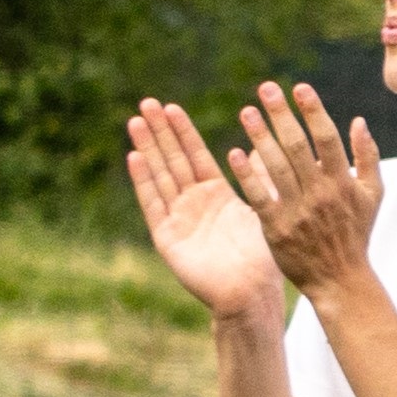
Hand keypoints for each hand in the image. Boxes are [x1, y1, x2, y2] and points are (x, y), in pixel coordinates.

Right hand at [122, 102, 276, 320]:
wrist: (253, 293)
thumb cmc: (262, 257)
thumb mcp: (262, 208)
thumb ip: (259, 178)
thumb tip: (261, 145)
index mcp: (216, 195)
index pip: (195, 156)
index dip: (183, 132)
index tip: (171, 106)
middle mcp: (193, 203)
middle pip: (173, 160)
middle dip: (160, 132)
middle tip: (146, 102)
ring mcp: (178, 219)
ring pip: (160, 176)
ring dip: (148, 149)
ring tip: (135, 121)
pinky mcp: (167, 237)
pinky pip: (153, 204)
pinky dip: (144, 181)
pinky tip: (134, 157)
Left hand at [224, 80, 384, 295]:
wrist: (341, 279)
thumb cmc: (355, 234)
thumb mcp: (373, 195)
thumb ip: (368, 157)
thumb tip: (359, 121)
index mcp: (343, 182)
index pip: (327, 138)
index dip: (313, 111)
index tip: (299, 88)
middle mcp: (321, 192)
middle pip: (298, 146)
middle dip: (282, 115)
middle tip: (266, 88)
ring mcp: (298, 210)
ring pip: (276, 167)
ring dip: (260, 136)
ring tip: (246, 112)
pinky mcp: (277, 228)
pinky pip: (259, 196)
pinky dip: (247, 175)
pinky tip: (234, 153)